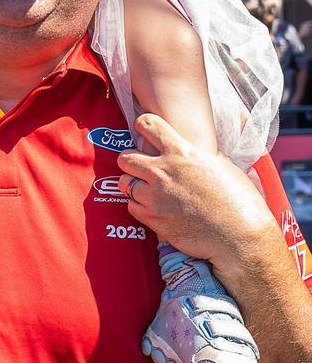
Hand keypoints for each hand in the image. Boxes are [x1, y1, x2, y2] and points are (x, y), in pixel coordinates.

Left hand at [116, 114, 277, 281]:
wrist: (239, 237)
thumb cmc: (239, 200)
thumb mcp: (221, 165)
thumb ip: (198, 155)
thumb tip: (193, 153)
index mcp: (181, 152)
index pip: (148, 125)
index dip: (143, 125)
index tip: (143, 129)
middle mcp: (163, 172)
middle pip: (125, 158)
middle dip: (130, 159)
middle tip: (138, 165)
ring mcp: (155, 197)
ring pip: (124, 183)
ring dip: (132, 184)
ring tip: (144, 187)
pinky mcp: (153, 220)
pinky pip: (131, 206)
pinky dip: (138, 205)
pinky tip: (152, 206)